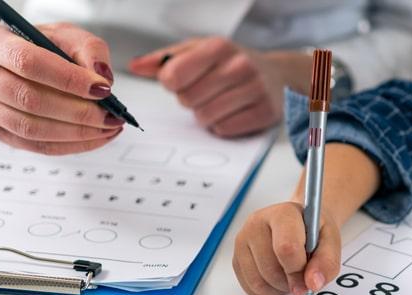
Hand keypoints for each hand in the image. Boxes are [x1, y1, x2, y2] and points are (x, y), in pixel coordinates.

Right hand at [0, 22, 123, 154]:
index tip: (102, 89)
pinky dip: (69, 145)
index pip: (29, 63)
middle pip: (29, 100)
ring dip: (76, 133)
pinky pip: (34, 145)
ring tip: (108, 128)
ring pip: (31, 129)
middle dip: (78, 112)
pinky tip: (94, 137)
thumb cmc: (39, 45)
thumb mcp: (65, 35)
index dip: (68, 79)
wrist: (8, 60)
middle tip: (111, 116)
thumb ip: (89, 50)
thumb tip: (103, 78)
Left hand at [128, 38, 304, 136]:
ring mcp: (255, 89)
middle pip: (188, 99)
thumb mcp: (198, 51)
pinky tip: (232, 112)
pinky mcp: (264, 113)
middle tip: (205, 92)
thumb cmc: (231, 63)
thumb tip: (135, 67)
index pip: (174, 75)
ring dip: (206, 115)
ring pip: (206, 117)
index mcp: (218, 46)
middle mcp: (240, 65)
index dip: (172, 83)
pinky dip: (223, 126)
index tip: (181, 80)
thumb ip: (164, 59)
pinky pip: (225, 130)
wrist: (276, 74)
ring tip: (219, 102)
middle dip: (191, 100)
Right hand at [232, 201, 341, 294]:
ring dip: (279, 289)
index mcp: (283, 214)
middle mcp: (257, 223)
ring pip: (258, 283)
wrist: (300, 224)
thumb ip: (326, 262)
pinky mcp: (236, 258)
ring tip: (290, 276)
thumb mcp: (331, 241)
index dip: (298, 272)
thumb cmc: (313, 231)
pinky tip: (278, 280)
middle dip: (290, 282)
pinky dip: (268, 293)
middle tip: (302, 276)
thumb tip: (312, 283)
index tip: (308, 283)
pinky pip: (250, 289)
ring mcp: (243, 240)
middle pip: (271, 269)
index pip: (286, 248)